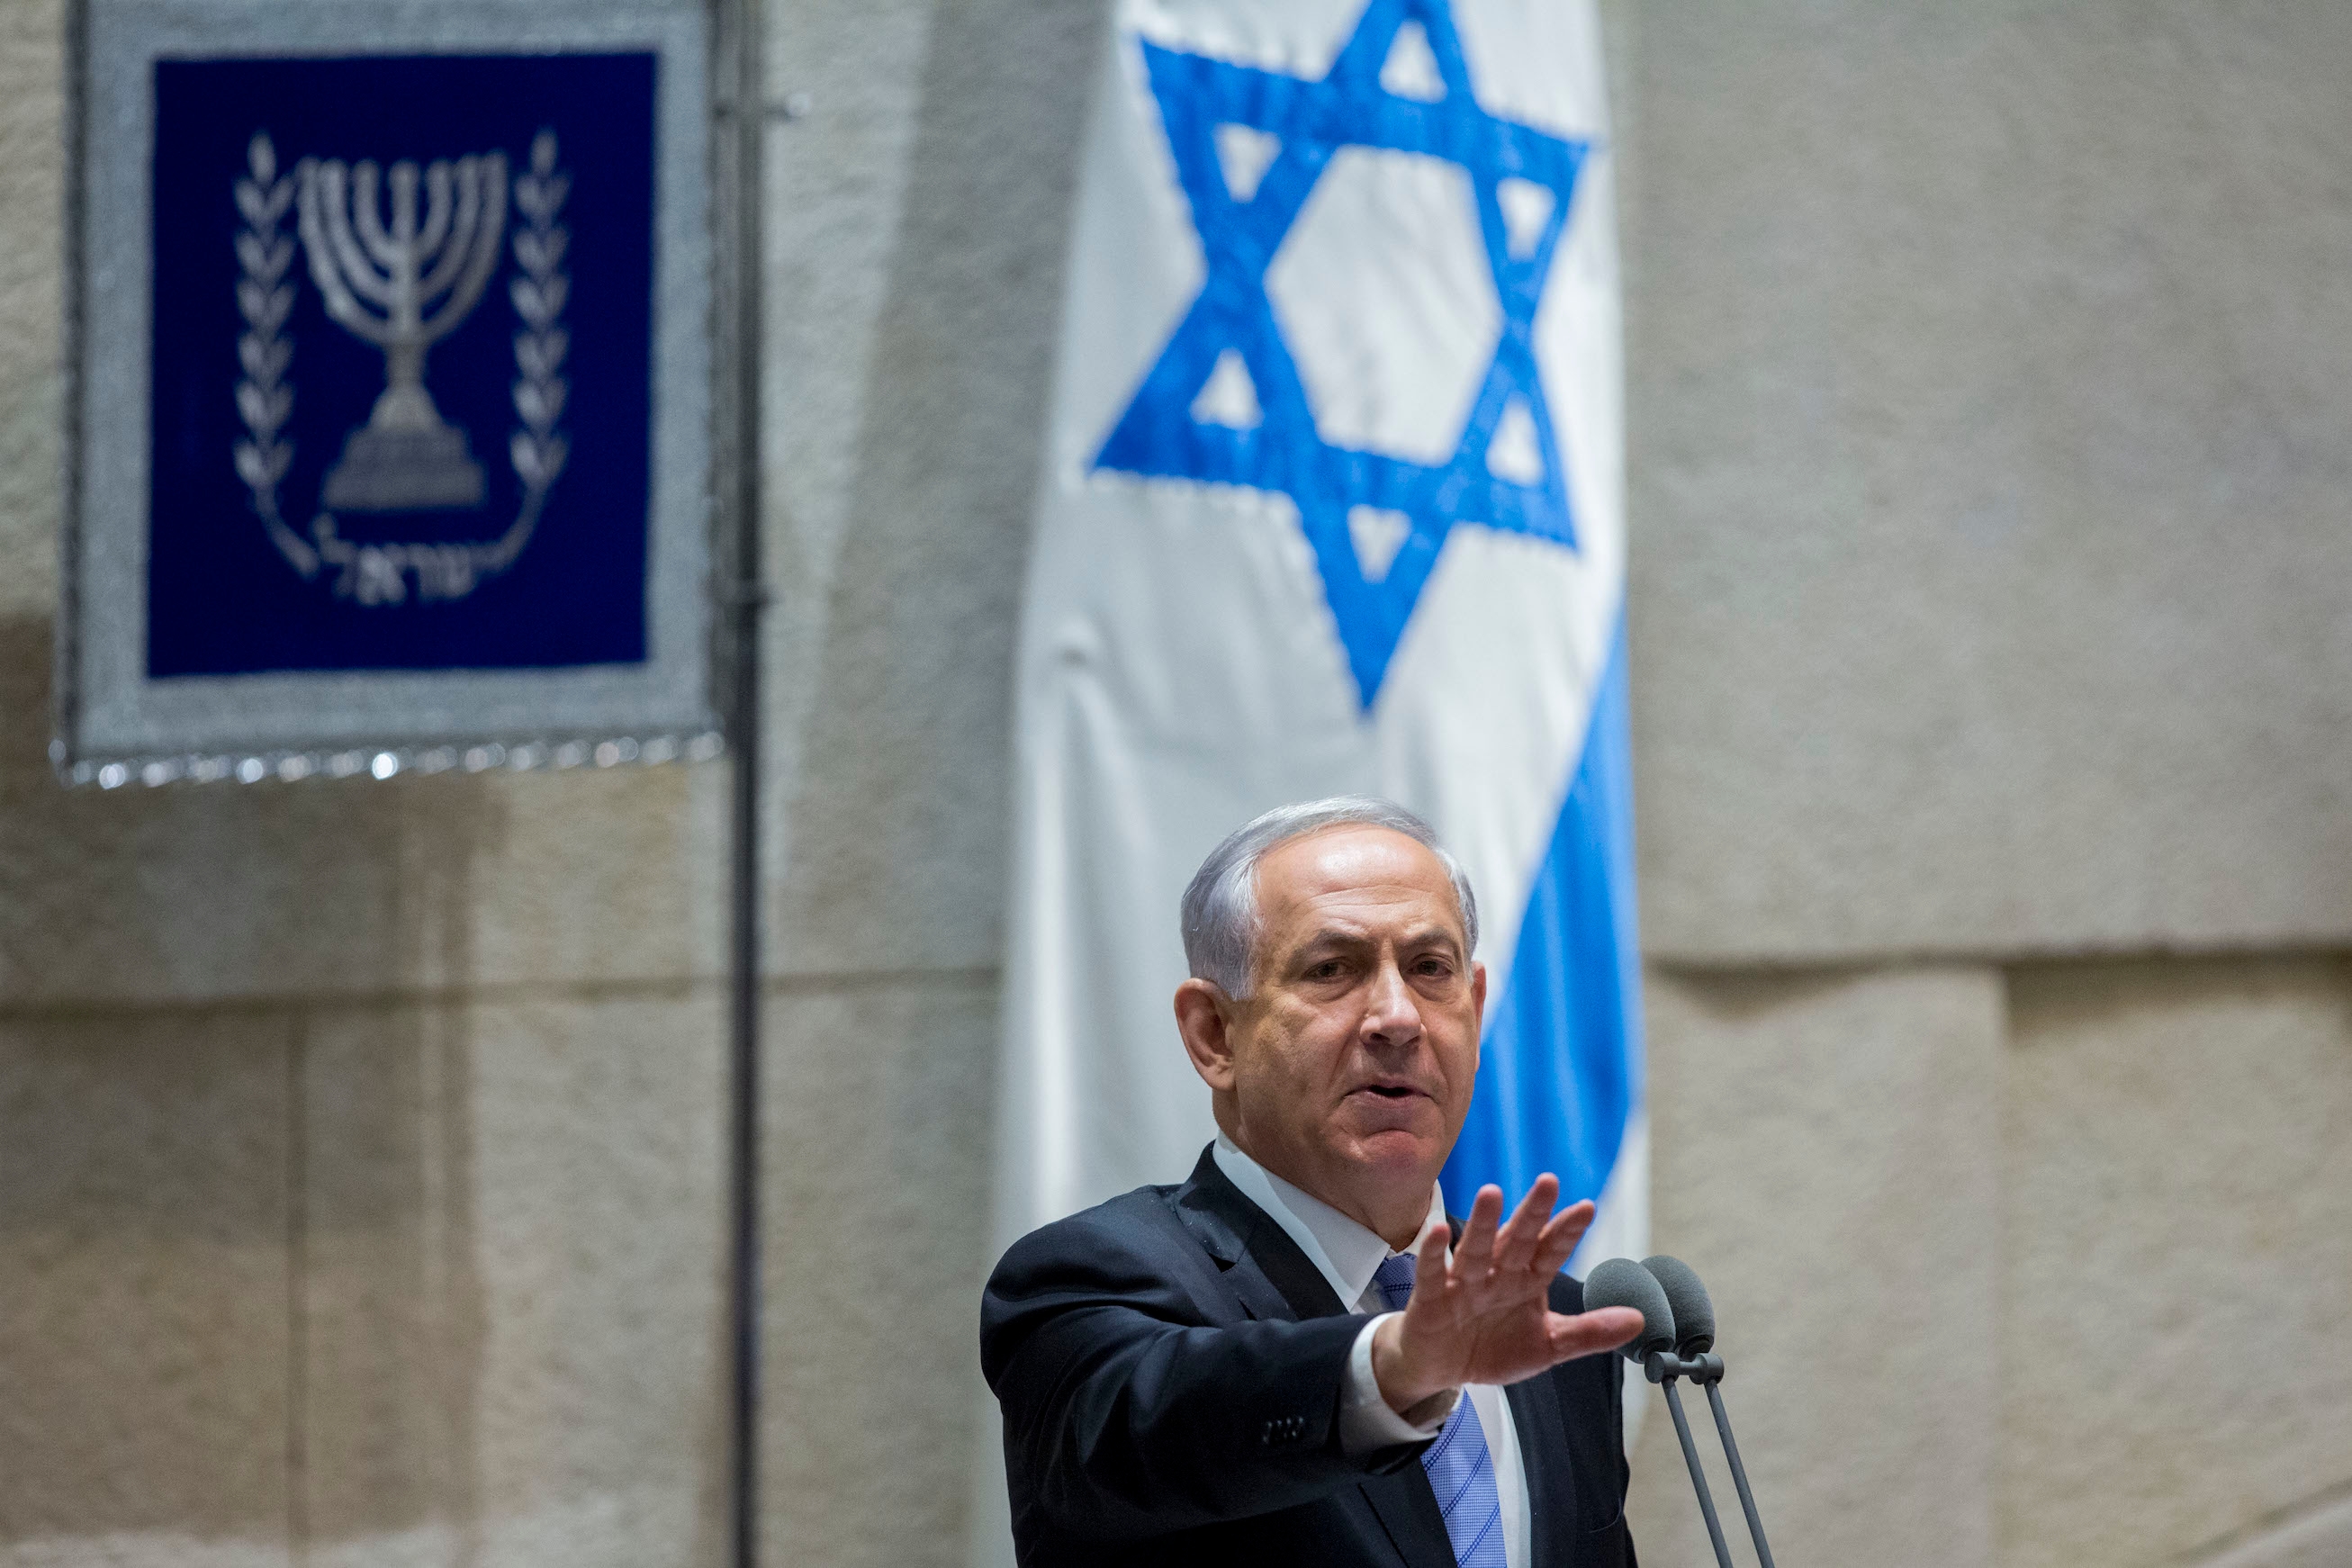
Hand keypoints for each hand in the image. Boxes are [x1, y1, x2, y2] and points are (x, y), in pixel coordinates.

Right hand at [1369, 1175, 1642, 1414]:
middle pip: (1517, 1240)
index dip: (1566, 1231)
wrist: (1440, 1368)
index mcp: (1526, 1281)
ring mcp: (1463, 1282)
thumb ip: (1589, 1331)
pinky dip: (1433, 1252)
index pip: (1550, 1251)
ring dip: (1483, 1222)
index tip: (1586, 1208)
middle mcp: (1497, 1274)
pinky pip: (1432, 1271)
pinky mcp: (1431, 1296)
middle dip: (1532, 1213)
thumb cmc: (1493, 1347)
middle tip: (1548, 1182)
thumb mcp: (1547, 1345)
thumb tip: (1640, 1320)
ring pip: (1476, 1248)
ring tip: (1492, 1193)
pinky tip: (1438, 1231)